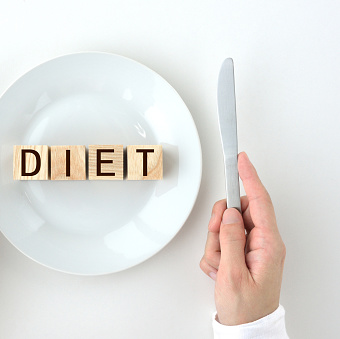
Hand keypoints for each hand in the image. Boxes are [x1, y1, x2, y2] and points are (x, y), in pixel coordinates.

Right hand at [200, 152, 285, 324]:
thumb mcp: (233, 274)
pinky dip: (215, 255)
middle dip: (220, 224)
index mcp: (268, 244)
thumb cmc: (246, 307)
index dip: (249, 178)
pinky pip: (220, 242)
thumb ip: (230, 239)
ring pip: (224, 228)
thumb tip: (230, 213)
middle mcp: (262, 243)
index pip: (259, 201)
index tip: (241, 160)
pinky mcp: (240, 254)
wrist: (245, 327)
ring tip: (221, 265)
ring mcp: (250, 249)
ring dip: (216, 245)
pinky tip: (220, 270)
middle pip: (237, 212)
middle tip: (217, 240)